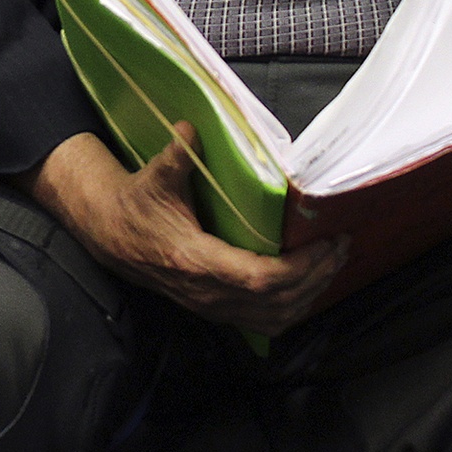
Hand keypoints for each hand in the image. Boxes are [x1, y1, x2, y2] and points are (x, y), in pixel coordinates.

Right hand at [29, 128, 346, 335]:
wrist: (110, 236)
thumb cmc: (136, 206)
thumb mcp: (153, 178)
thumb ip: (175, 157)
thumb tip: (190, 129)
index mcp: (196, 260)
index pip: (261, 278)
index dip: (301, 267)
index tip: (326, 242)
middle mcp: (207, 292)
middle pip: (279, 301)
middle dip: (317, 275)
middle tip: (340, 245)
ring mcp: (212, 306)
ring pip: (276, 317)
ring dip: (311, 293)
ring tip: (331, 264)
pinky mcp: (215, 310)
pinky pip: (265, 322)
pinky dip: (293, 307)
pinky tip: (308, 286)